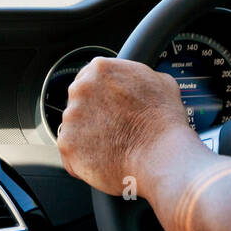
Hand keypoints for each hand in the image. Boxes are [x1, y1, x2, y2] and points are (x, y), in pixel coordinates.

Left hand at [57, 57, 196, 196]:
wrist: (161, 156)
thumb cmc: (164, 122)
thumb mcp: (161, 82)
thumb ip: (138, 77)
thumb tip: (138, 83)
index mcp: (101, 69)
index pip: (88, 76)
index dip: (99, 93)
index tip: (106, 105)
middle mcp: (81, 89)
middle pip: (78, 100)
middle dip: (92, 114)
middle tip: (113, 128)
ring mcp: (71, 117)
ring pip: (74, 127)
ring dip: (87, 136)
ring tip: (113, 147)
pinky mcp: (66, 144)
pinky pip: (70, 152)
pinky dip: (83, 159)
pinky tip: (105, 160)